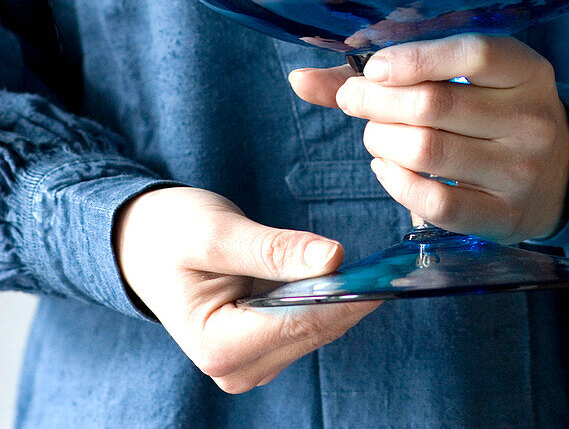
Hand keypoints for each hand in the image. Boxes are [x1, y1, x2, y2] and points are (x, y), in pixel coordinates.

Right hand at [113, 186, 378, 392]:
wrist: (139, 241)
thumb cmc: (169, 232)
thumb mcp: (216, 233)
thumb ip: (273, 250)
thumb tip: (333, 258)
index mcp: (219, 346)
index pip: (302, 323)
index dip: (348, 295)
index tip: (389, 269)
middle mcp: (236, 367)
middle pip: (315, 331)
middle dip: (354, 296)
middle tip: (398, 261)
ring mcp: (251, 361)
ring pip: (318, 330)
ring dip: (346, 297)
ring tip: (382, 264)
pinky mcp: (262, 345)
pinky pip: (308, 323)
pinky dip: (330, 297)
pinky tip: (351, 272)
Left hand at [289, 34, 568, 243]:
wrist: (562, 172)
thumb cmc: (494, 110)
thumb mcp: (466, 78)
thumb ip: (386, 73)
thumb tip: (298, 78)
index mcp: (527, 71)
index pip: (472, 54)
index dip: (413, 58)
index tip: (374, 67)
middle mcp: (532, 120)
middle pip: (435, 106)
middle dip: (377, 101)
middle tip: (354, 99)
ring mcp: (523, 172)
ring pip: (428, 152)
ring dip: (381, 141)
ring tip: (375, 134)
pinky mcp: (507, 219)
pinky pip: (435, 203)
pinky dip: (396, 183)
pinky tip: (386, 167)